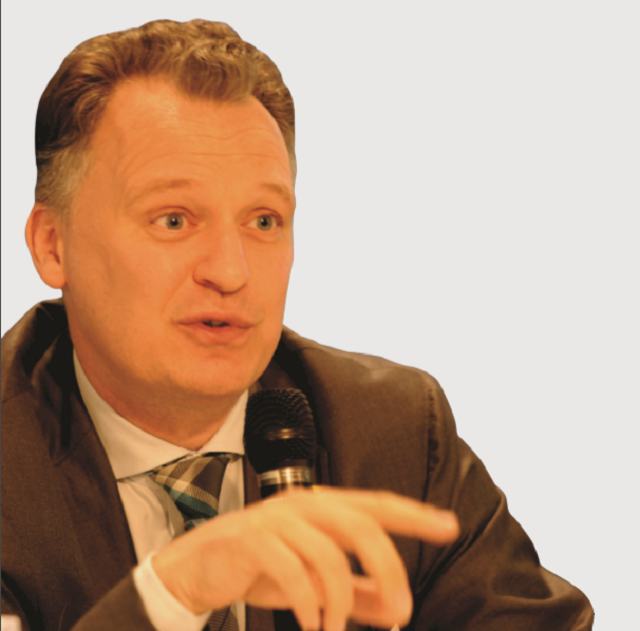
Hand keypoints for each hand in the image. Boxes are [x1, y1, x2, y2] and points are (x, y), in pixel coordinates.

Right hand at [152, 488, 458, 630]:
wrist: (198, 566)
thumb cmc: (262, 567)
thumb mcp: (315, 581)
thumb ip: (356, 591)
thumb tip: (395, 608)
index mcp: (323, 506)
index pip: (377, 505)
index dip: (415, 515)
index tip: (450, 526)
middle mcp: (304, 504)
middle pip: (362, 526)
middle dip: (389, 569)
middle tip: (403, 613)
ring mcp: (277, 519)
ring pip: (329, 554)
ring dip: (342, 602)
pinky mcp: (253, 539)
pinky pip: (293, 572)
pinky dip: (309, 604)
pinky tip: (312, 624)